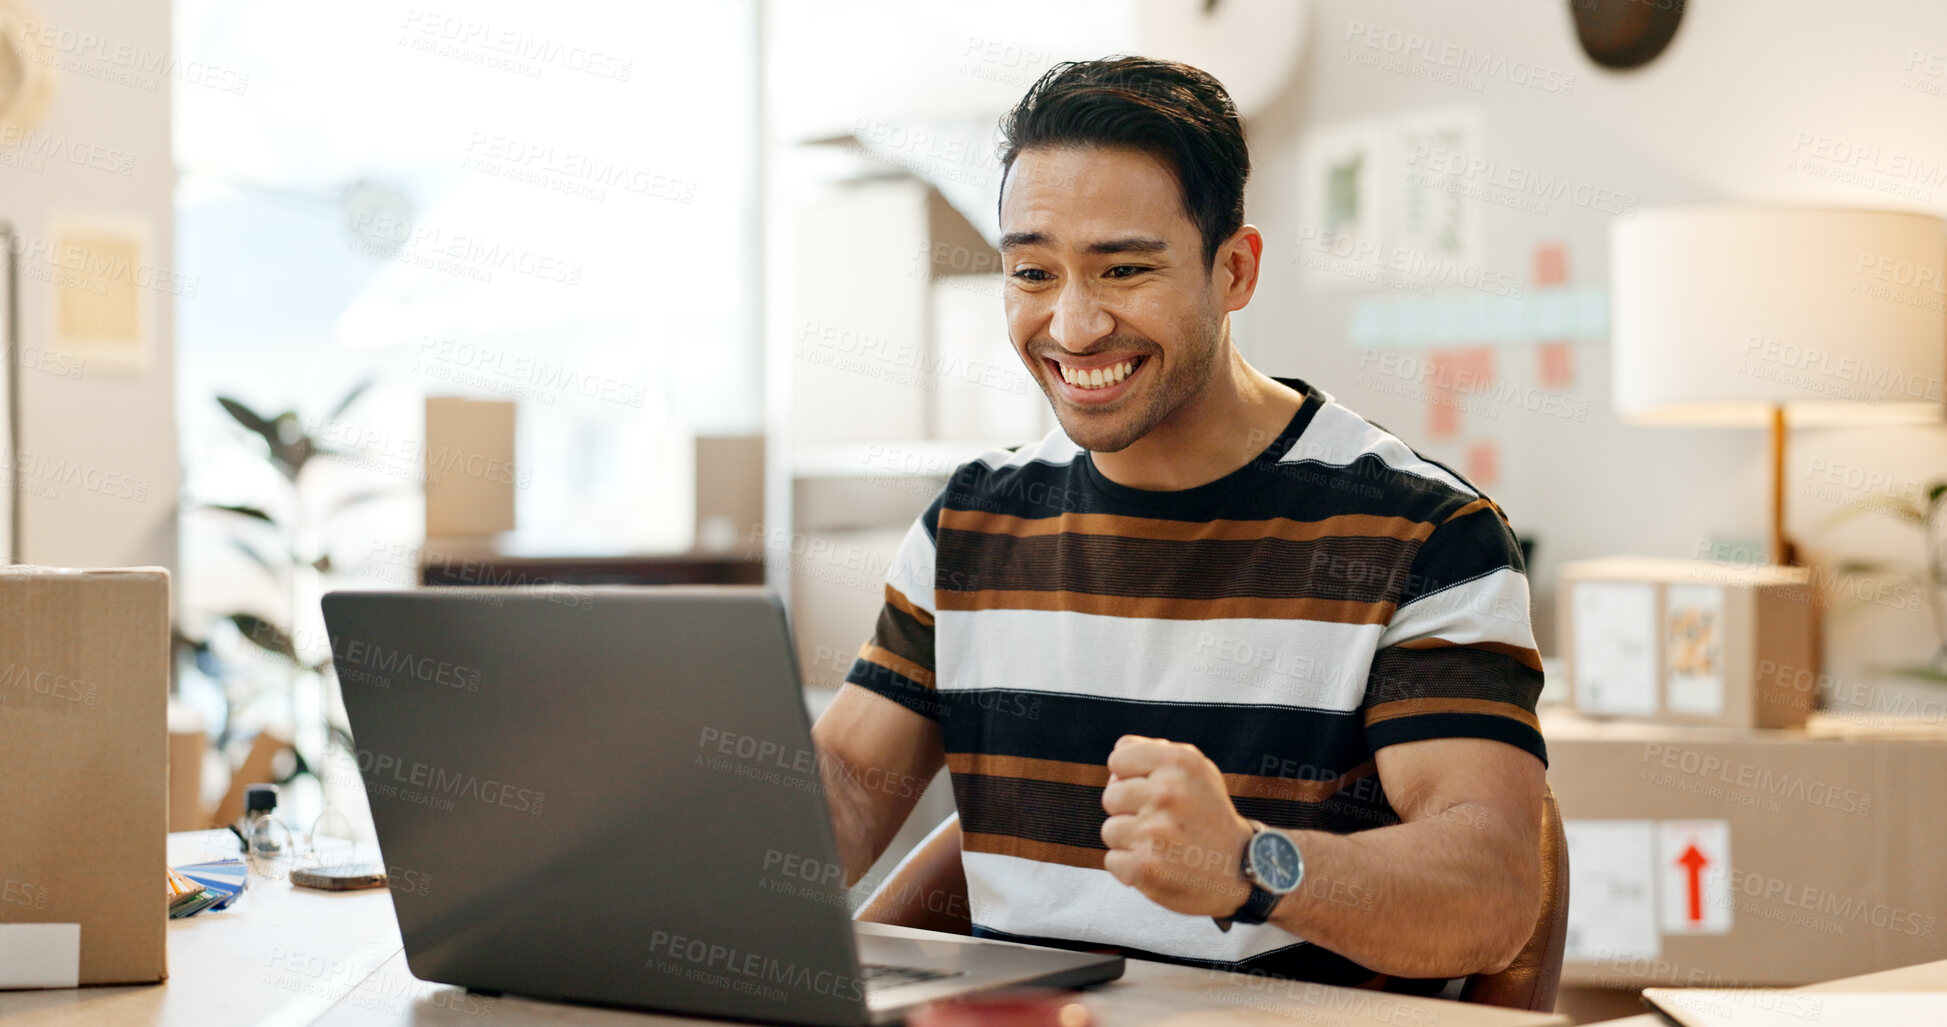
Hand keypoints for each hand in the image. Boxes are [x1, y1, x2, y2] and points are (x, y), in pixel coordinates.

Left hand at [1099, 735, 1253, 917]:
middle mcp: (1167, 792)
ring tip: (1164, 846)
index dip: (1130, 777)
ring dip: (1131, 842)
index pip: (1117, 758)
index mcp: (1179, 762)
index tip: (1153, 792)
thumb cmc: (1210, 817)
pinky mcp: (1145, 866)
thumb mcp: (1197, 771)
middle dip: (1130, 812)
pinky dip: (1131, 869)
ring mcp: (1155, 830)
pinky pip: (1112, 861)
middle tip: (1164, 824)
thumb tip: (1117, 755)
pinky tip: (1160, 866)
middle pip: (1110, 796)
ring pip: (1110, 830)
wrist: (1240, 870)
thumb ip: (1156, 753)